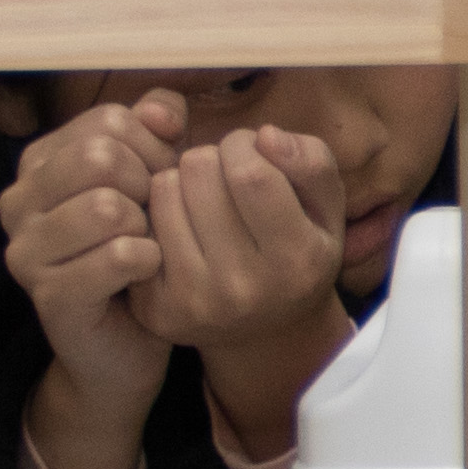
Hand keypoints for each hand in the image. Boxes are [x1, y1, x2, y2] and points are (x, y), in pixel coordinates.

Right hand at [0, 90, 185, 423]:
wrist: (128, 342)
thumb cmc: (141, 250)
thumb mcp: (153, 179)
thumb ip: (157, 130)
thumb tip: (160, 113)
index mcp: (40, 163)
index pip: (110, 122)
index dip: (154, 151)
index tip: (157, 185)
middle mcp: (18, 201)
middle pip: (102, 156)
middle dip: (149, 186)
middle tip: (155, 219)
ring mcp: (25, 250)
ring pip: (107, 206)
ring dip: (147, 228)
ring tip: (145, 246)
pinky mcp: (47, 295)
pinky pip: (117, 257)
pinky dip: (148, 263)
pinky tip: (145, 274)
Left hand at [136, 126, 356, 458]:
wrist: (268, 332)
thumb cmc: (298, 251)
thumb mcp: (327, 209)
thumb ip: (312, 162)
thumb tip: (265, 135)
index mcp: (297, 260)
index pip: (250, 172)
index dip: (244, 144)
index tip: (249, 151)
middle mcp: (245, 287)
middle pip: (199, 171)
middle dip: (211, 157)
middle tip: (224, 176)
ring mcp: (196, 301)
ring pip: (164, 189)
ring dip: (181, 180)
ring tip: (203, 199)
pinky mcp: (157, 307)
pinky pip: (140, 224)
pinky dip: (158, 211)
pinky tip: (180, 224)